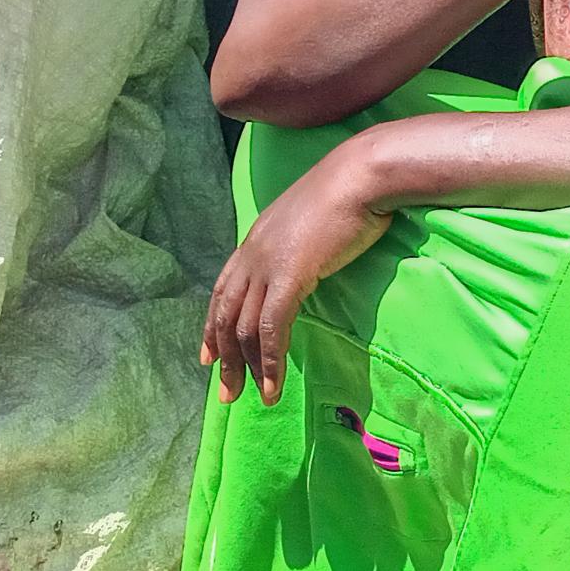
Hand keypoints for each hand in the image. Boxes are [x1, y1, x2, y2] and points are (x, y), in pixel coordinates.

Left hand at [201, 146, 392, 405]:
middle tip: (226, 392)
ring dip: (248, 367)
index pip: (222, 290)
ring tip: (255, 396)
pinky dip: (271, 361)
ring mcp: (268, 265)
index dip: (212, 326)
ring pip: (244, 327)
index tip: (208, 356)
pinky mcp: (290, 277)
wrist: (361, 175)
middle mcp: (253, 253)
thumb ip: (297, 243)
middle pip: (226, 315)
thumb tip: (304, 261)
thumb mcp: (310, 219)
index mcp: (255, 238)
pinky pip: (272, 329)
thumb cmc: (348, 191)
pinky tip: (274, 384)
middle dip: (224, 358)